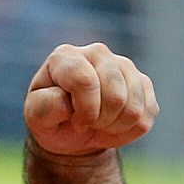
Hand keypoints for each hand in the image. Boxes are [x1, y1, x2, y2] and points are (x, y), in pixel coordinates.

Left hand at [24, 43, 158, 155]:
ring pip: (133, 107)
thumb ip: (43, 109)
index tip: (76, 122)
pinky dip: (129, 129)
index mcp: (65, 57)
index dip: (84, 111)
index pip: (85, 81)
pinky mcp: (143, 83)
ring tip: (97, 124)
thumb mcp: (36, 118)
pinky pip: (147, 114)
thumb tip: (65, 103)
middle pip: (115, 95)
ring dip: (114, 126)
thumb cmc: (51, 119)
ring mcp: (123, 65)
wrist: (72, 130)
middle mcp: (96, 53)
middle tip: (85, 124)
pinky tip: (112, 124)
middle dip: (100, 121)